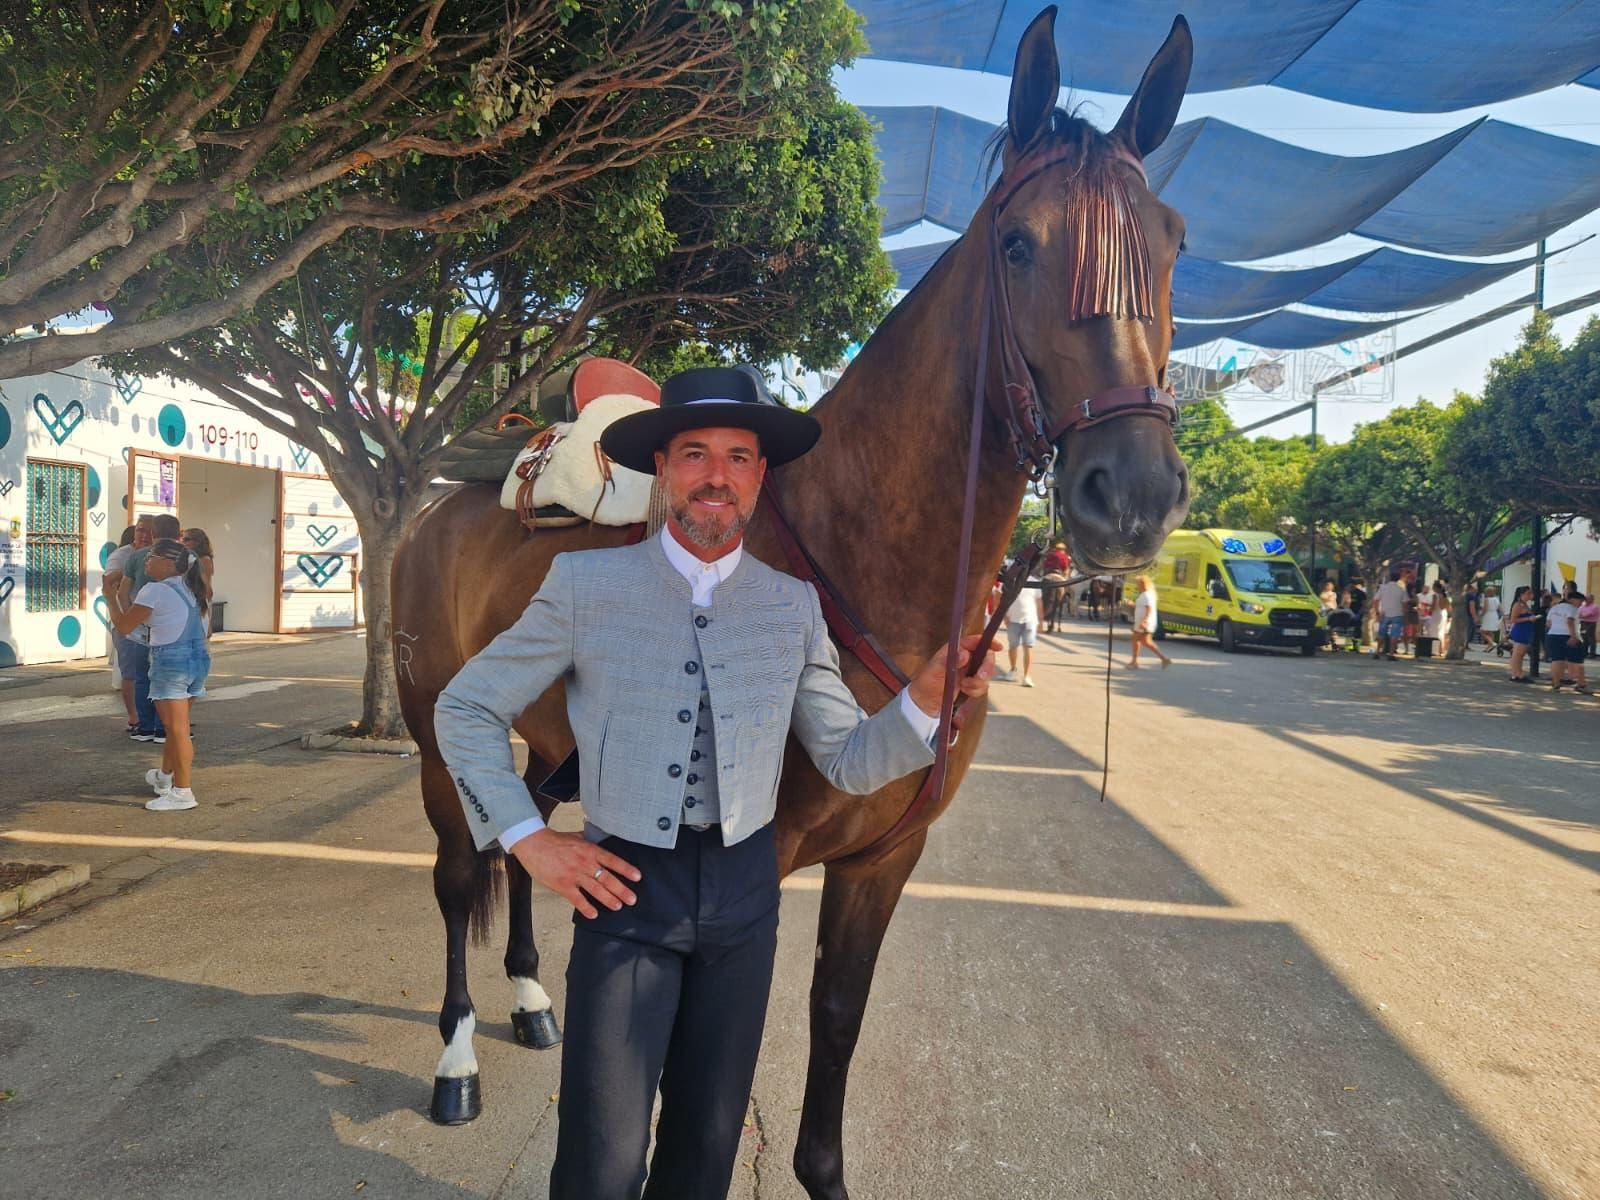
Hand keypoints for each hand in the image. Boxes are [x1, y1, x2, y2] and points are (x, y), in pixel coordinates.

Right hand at [509, 828, 639, 918]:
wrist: (534, 844)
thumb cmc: (556, 840)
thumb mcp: (577, 836)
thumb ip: (590, 840)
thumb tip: (602, 837)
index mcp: (590, 850)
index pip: (612, 860)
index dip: (626, 869)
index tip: (638, 877)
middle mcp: (585, 863)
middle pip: (607, 878)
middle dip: (621, 890)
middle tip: (632, 900)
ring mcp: (574, 875)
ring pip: (595, 889)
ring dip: (608, 899)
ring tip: (618, 906)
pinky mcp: (562, 885)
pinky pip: (576, 899)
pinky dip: (585, 907)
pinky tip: (593, 915)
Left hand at [908, 633, 997, 715]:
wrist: (926, 703)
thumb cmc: (927, 683)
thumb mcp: (935, 670)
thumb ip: (950, 661)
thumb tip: (965, 653)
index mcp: (955, 650)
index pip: (974, 641)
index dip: (987, 642)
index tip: (998, 647)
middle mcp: (964, 659)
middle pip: (986, 657)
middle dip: (986, 668)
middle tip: (980, 676)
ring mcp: (969, 672)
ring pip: (986, 673)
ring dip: (978, 682)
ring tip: (964, 686)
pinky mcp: (972, 685)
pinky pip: (982, 686)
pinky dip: (976, 690)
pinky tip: (965, 692)